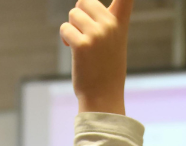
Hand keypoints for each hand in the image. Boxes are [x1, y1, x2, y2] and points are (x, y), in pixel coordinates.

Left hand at [61, 0, 131, 114]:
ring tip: (82, 48)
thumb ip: (103, 19)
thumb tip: (83, 5)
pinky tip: (75, 53)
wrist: (103, 95)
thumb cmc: (106, 66)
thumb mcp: (112, 39)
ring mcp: (97, 34)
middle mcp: (110, 25)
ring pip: (72, 16)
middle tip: (86, 37)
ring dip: (71, 30)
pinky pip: (65, 30)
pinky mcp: (82, 44)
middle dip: (78, 17)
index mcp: (120, 22)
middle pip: (83, 2)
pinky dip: (66, 40)